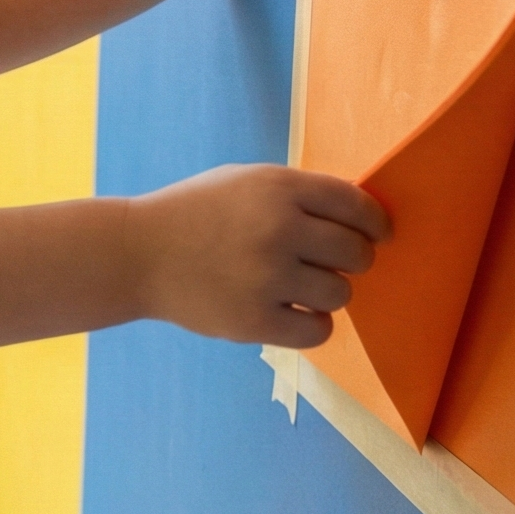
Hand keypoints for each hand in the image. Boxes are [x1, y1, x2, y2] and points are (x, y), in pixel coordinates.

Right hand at [123, 164, 387, 346]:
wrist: (136, 253)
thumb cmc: (196, 213)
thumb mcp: (245, 182)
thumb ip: (299, 195)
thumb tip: (364, 222)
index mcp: (278, 189)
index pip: (357, 206)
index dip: (376, 224)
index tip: (378, 236)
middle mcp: (277, 229)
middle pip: (356, 254)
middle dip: (351, 260)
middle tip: (326, 263)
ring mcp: (266, 277)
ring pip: (340, 294)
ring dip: (326, 293)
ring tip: (296, 286)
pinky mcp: (254, 320)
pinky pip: (318, 331)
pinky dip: (311, 324)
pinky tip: (290, 312)